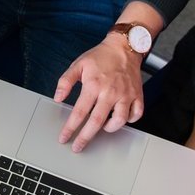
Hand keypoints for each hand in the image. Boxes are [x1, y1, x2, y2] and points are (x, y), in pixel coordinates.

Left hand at [55, 37, 142, 151]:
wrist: (124, 47)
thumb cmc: (100, 57)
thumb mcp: (78, 65)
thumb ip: (65, 81)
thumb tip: (57, 97)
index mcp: (93, 85)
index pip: (79, 112)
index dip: (70, 127)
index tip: (64, 138)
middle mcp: (110, 92)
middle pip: (97, 122)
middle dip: (85, 137)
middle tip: (77, 147)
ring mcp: (125, 95)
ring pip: (119, 121)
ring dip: (109, 129)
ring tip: (102, 128)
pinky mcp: (137, 95)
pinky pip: (136, 114)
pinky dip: (129, 120)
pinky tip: (120, 119)